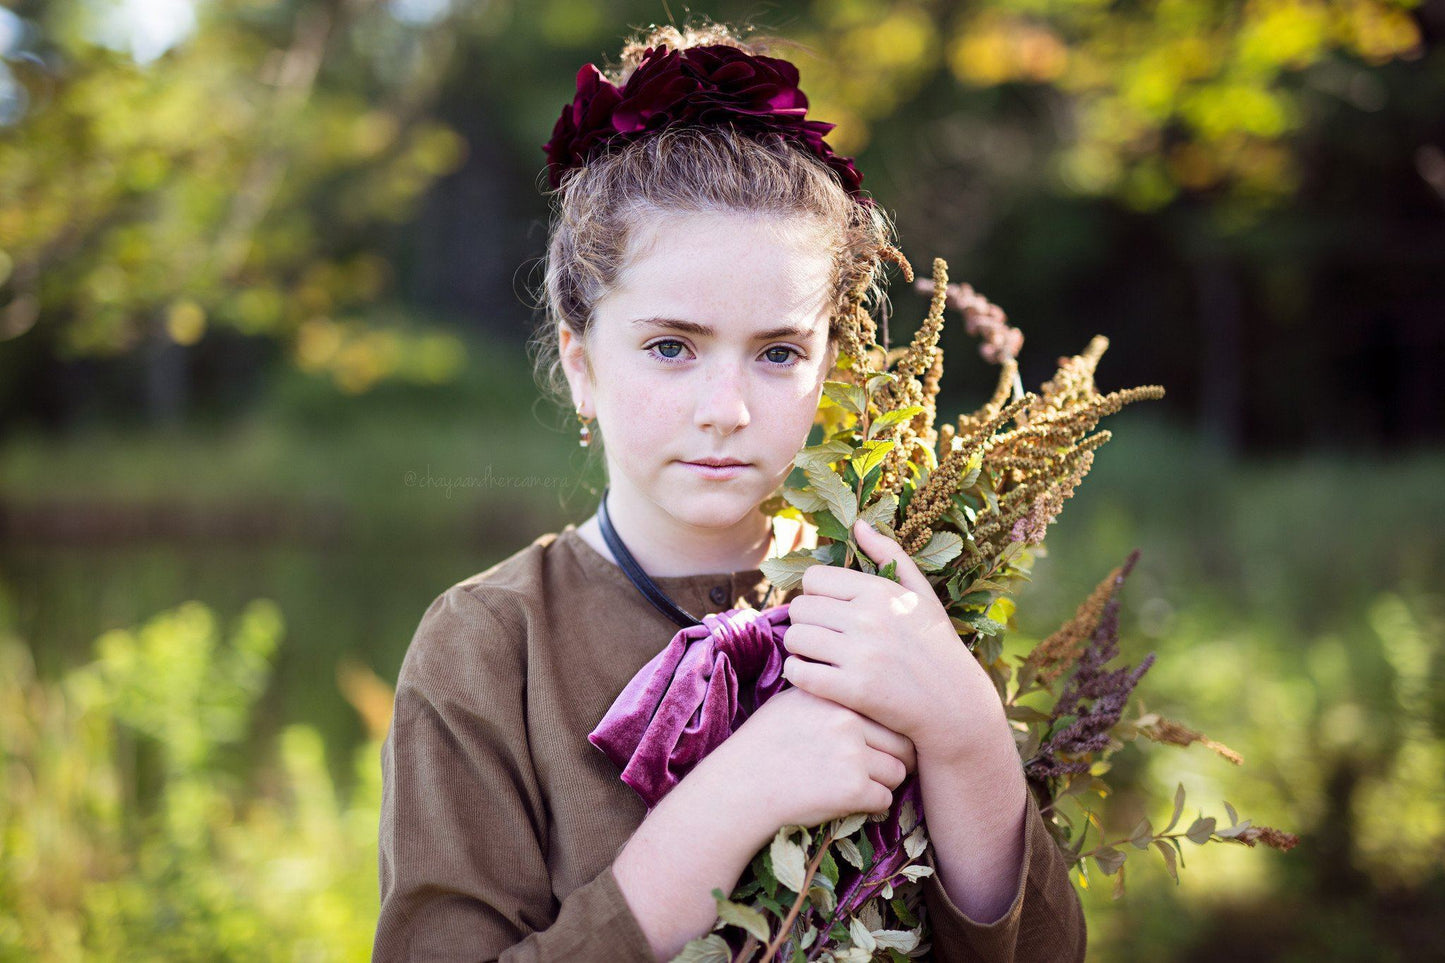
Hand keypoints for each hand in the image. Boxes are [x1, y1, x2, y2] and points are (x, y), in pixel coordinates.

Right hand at [706, 685, 916, 833]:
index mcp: (834, 697)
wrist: (740, 788)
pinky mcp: (852, 789)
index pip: (887, 711)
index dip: (888, 731)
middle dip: (895, 759)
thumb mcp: (790, 703)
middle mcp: (846, 720)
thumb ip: (825, 694)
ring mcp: (852, 755)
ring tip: (859, 786)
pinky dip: (871, 805)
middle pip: (901, 742)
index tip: (882, 744)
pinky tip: (848, 802)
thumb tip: (852, 688)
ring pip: (897, 772)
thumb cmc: (762, 746)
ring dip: (884, 783)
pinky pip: (884, 799)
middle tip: (881, 769)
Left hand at [780, 517, 1007, 760]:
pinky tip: (812, 676)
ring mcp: (861, 655)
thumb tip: (858, 523)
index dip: (815, 595)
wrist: (957, 706)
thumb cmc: (937, 646)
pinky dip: (798, 675)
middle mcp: (868, 618)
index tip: (827, 611)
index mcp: (880, 591)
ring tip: (815, 655)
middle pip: (800, 607)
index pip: (814, 578)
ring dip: (799, 648)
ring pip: (795, 638)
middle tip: (820, 635)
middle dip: (806, 621)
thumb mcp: (921, 594)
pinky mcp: (854, 690)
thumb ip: (890, 554)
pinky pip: (799, 673)